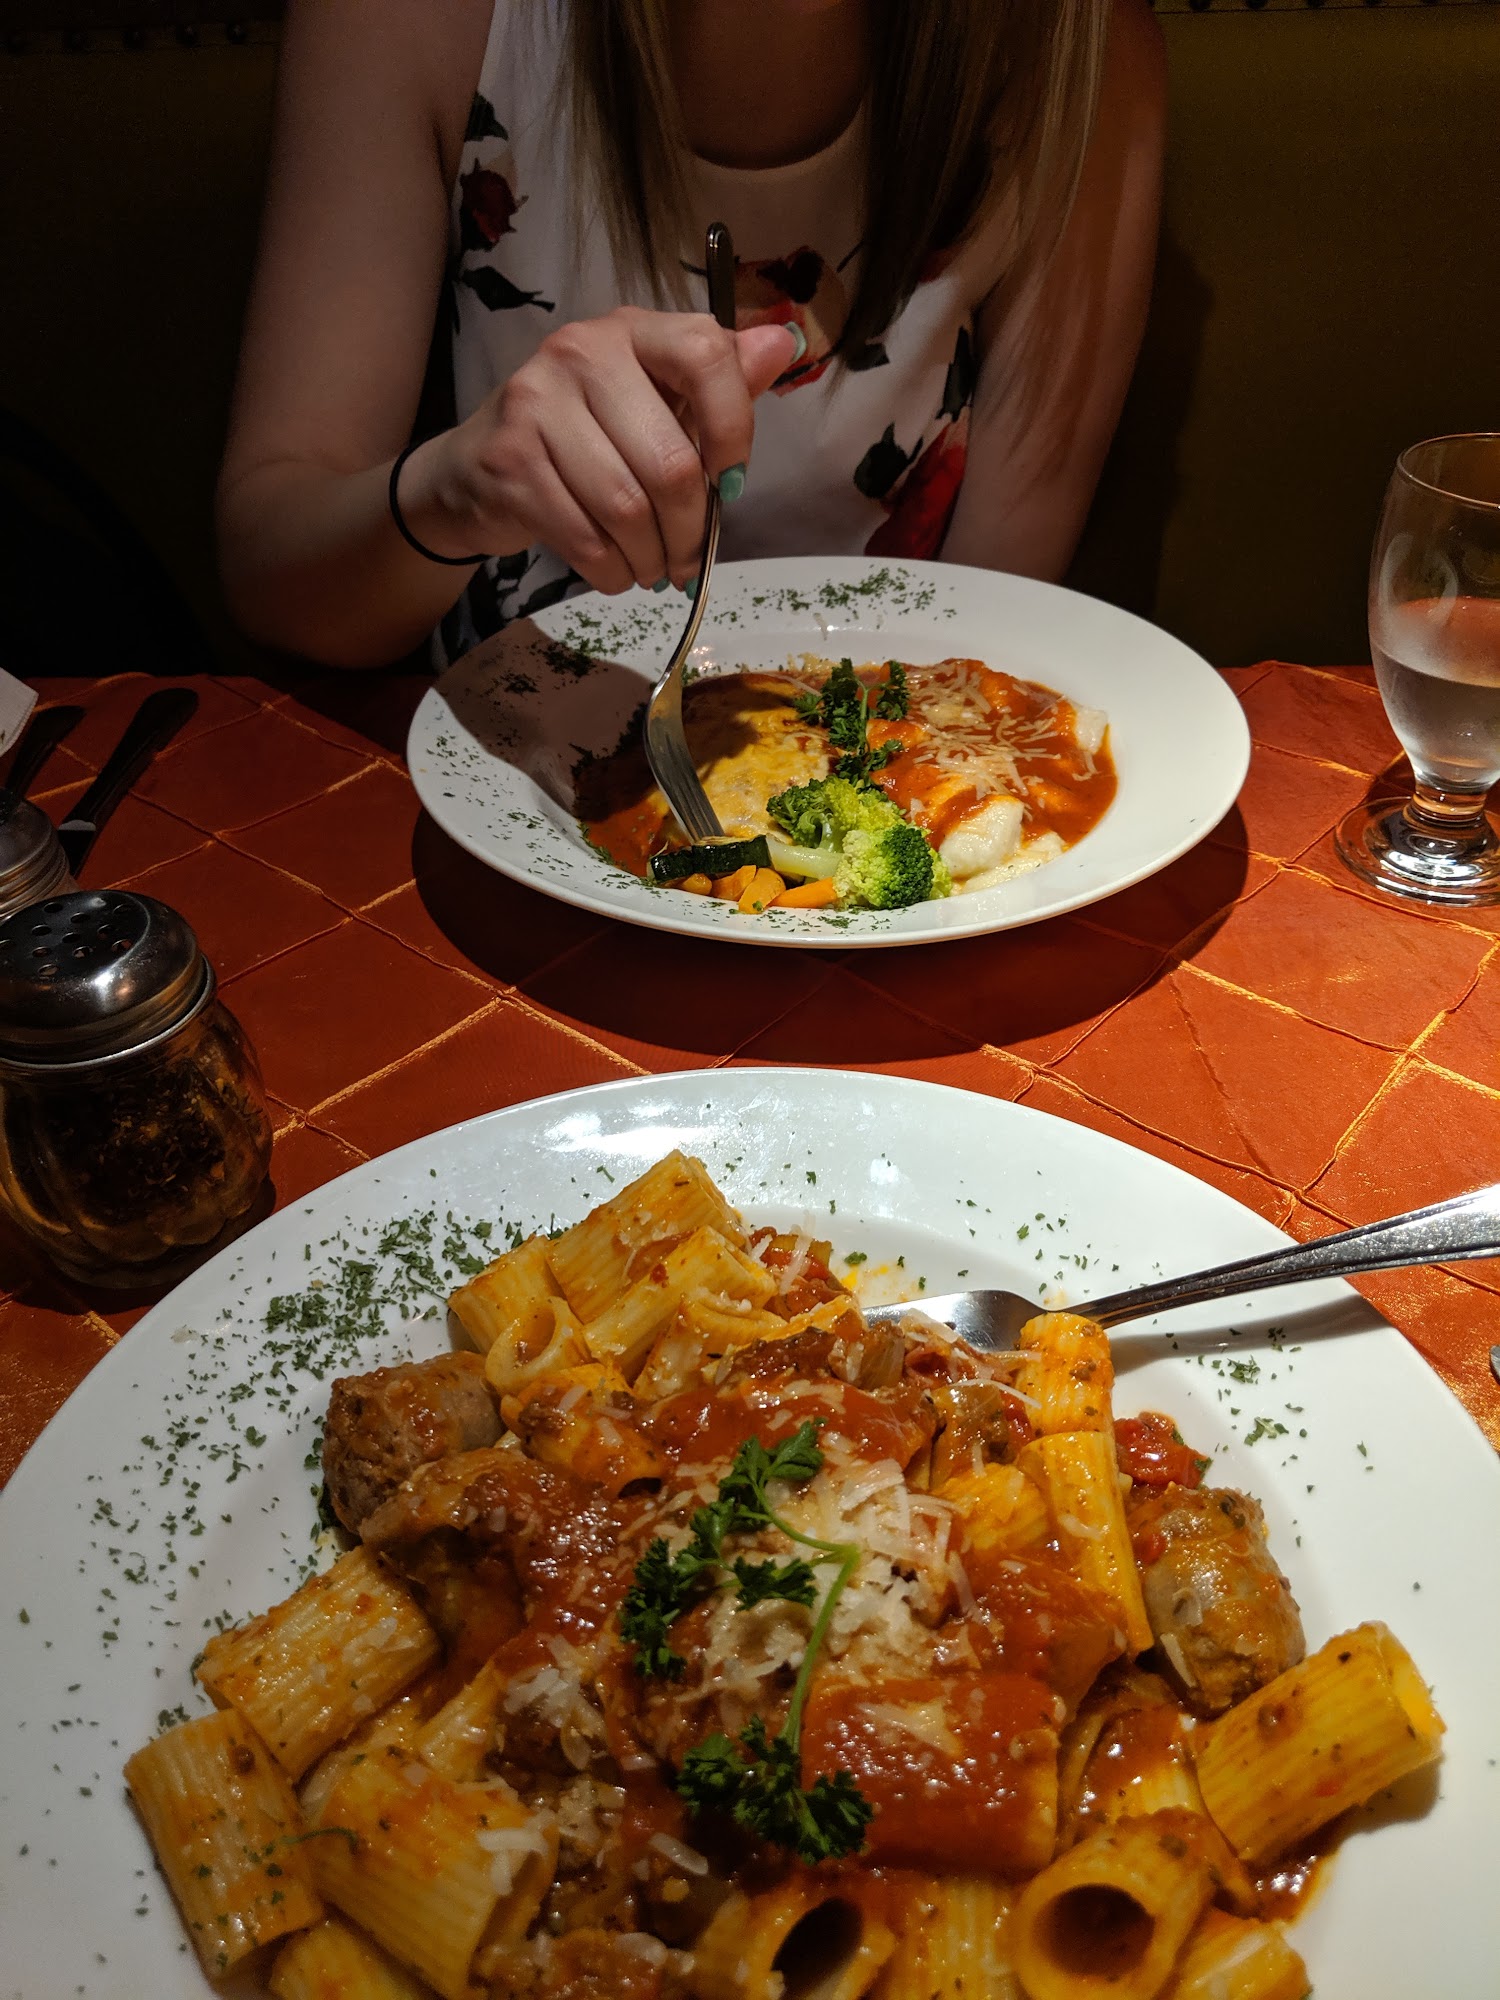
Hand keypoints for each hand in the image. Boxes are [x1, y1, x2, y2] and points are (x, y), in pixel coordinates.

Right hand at [403, 308, 799, 590]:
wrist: (477, 470)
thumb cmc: (583, 438)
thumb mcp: (652, 402)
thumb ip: (716, 381)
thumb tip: (782, 344)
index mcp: (631, 331)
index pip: (705, 354)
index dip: (734, 427)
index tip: (731, 481)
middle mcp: (581, 351)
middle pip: (669, 461)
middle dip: (689, 530)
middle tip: (687, 559)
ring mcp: (536, 403)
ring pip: (627, 508)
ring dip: (651, 558)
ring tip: (653, 569)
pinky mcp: (509, 461)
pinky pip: (584, 537)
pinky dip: (611, 571)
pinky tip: (616, 572)